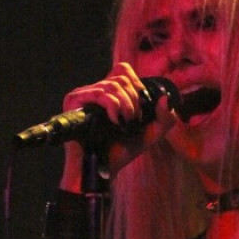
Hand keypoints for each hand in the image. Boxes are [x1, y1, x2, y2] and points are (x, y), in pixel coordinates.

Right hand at [61, 62, 175, 180]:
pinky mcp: (73, 100)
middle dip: (134, 100)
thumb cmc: (122, 151)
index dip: (137, 85)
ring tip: (125, 123)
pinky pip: (100, 93)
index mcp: (111, 93)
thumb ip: (164, 119)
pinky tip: (115, 121)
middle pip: (121, 77)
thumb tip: (165, 98)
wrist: (104, 168)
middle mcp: (96, 90)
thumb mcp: (150, 134)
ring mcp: (83, 94)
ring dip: (126, 105)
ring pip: (113, 84)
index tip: (142, 107)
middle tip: (134, 120)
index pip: (123, 70)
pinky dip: (113, 106)